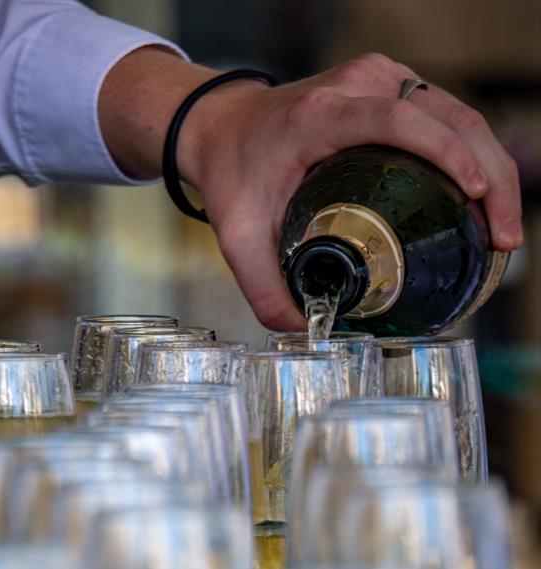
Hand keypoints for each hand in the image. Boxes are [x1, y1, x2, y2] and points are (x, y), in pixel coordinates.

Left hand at [100, 51, 522, 331]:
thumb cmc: (233, 174)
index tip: (475, 193)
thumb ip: (264, 290)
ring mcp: (380, 81)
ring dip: (492, 169)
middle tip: (502, 238)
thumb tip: (305, 331)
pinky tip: (482, 204)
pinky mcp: (393, 89)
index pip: (400, 118)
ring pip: (459, 115)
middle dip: (490, 177)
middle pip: (449, 117)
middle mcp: (359, 86)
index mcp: (323, 114)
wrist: (222, 127)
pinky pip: (447, 118)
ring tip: (501, 231)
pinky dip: (472, 158)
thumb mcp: (237, 237)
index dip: (446, 151)